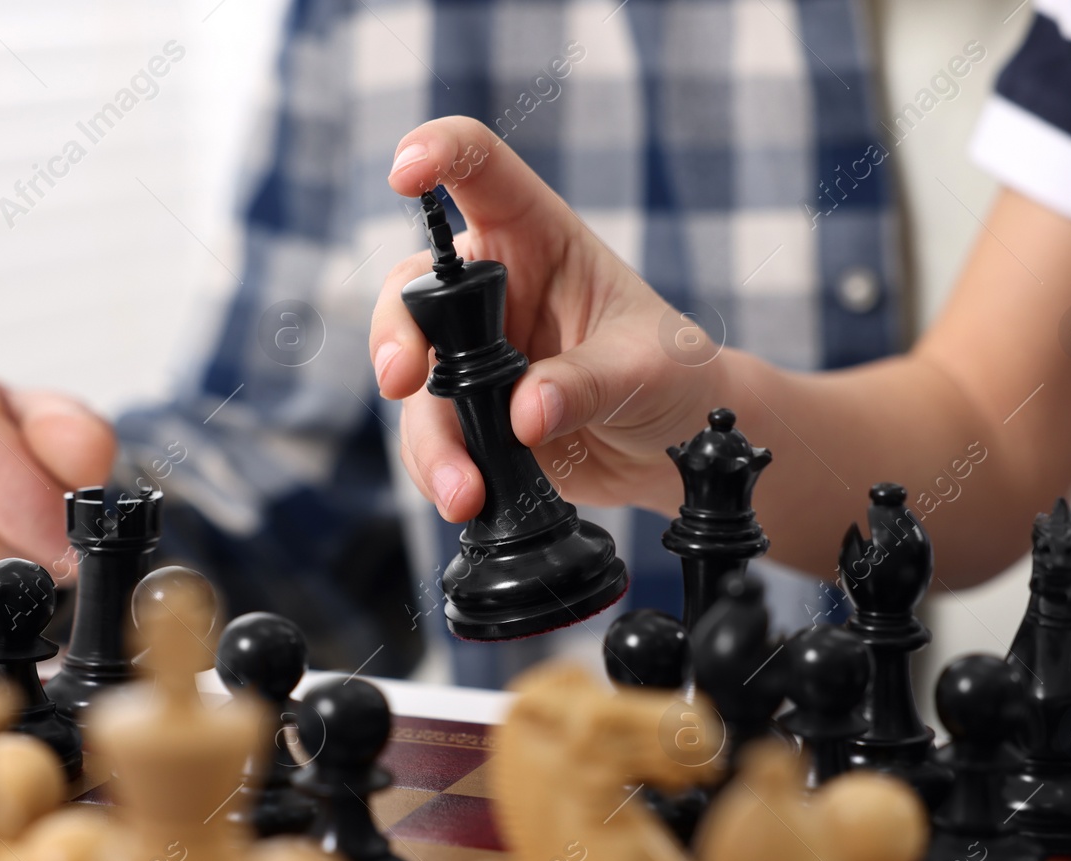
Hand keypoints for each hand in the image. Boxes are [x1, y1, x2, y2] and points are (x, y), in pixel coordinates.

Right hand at [369, 117, 731, 523]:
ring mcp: (473, 356)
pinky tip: (466, 496)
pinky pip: (429, 439)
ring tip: (463, 488)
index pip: (478, 170)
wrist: (674, 449)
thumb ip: (587, 383)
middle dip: (395, 336)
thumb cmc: (672, 376)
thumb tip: (526, 413)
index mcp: (536, 237)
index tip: (405, 171)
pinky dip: (439, 472)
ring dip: (428, 439)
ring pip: (414, 383)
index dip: (436, 153)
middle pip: (412, 292)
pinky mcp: (468, 416)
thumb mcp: (647, 368)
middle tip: (403, 379)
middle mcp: (492, 290)